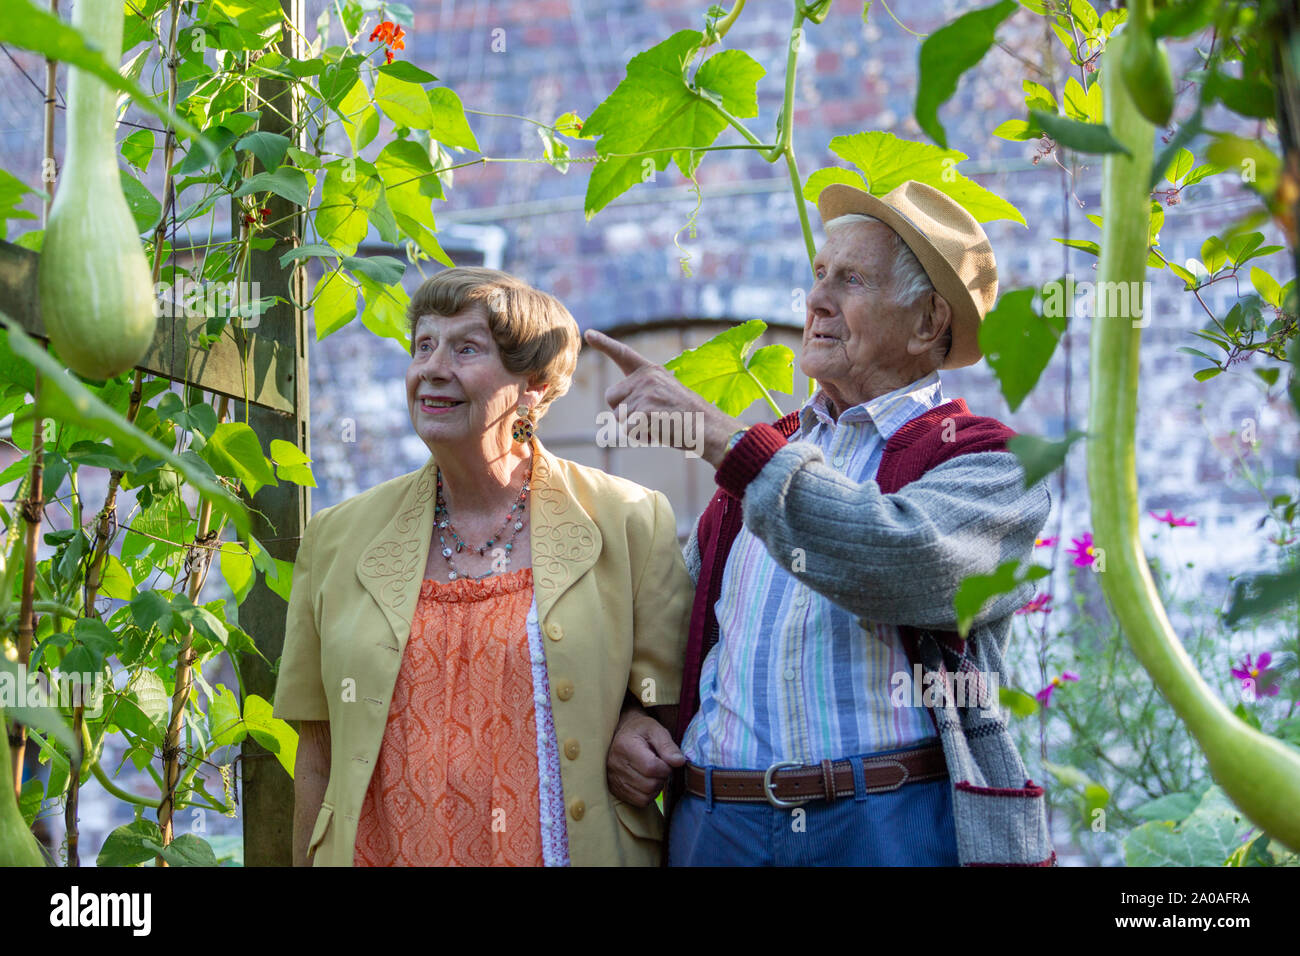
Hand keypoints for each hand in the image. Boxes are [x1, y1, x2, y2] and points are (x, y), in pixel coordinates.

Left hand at [583, 329, 741, 467]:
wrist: (710, 428)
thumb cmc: (689, 416)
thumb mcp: (666, 393)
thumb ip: (643, 393)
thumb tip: (617, 407)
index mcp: (651, 371)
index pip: (623, 354)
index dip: (605, 343)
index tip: (588, 333)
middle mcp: (645, 378)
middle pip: (611, 398)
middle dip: (622, 412)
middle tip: (650, 417)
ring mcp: (645, 393)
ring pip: (619, 417)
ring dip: (634, 427)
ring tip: (660, 424)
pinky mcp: (644, 412)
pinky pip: (628, 431)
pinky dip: (640, 437)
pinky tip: (660, 432)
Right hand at [606, 706, 686, 806]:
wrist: (620, 734)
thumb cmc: (640, 731)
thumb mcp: (655, 730)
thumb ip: (668, 745)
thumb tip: (679, 762)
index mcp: (625, 746)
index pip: (651, 767)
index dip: (665, 767)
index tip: (667, 760)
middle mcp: (615, 765)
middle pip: (649, 784)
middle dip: (661, 777)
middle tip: (661, 767)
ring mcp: (613, 779)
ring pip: (645, 796)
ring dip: (656, 787)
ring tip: (654, 774)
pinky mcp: (615, 790)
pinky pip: (638, 801)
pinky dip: (648, 795)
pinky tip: (647, 782)